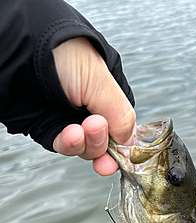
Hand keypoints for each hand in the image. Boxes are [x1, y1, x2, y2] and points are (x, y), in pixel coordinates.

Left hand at [52, 37, 135, 174]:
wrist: (18, 47)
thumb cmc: (62, 51)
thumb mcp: (102, 82)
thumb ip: (121, 116)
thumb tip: (129, 145)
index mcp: (106, 89)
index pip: (122, 123)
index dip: (124, 141)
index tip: (123, 154)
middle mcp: (89, 104)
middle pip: (106, 140)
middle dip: (103, 142)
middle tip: (96, 129)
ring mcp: (68, 117)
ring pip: (86, 147)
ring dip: (88, 144)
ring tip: (80, 130)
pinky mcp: (47, 127)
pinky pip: (64, 146)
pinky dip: (69, 145)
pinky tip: (71, 135)